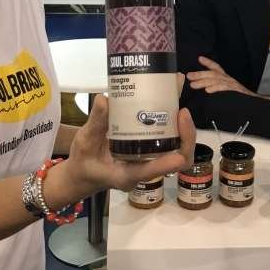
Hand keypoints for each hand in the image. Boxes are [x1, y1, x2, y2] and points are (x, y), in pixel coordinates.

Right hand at [64, 94, 195, 195]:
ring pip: (177, 146)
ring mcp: (151, 158)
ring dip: (183, 125)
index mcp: (126, 174)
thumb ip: (95, 123)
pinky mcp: (151, 147)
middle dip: (185, 137)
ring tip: (177, 96)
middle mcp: (144, 168)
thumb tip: (103, 99)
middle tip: (181, 111)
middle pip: (176, 159)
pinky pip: (169, 136)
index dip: (166, 164)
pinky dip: (174, 118)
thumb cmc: (84, 162)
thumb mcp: (84, 143)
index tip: (178, 155)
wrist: (85, 170)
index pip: (151, 172)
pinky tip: (169, 95)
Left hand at [186, 56, 257, 96]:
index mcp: (226, 78)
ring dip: (203, 82)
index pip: (217, 67)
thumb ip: (217, 87)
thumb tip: (204, 89)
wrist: (255, 103)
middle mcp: (228, 79)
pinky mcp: (235, 91)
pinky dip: (215, 88)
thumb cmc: (239, 97)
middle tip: (189, 76)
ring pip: (216, 80)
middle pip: (212, 73)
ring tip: (193, 85)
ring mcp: (232, 84)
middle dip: (200, 74)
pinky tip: (207, 90)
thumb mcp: (226, 90)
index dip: (208, 62)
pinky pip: (224, 88)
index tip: (199, 58)